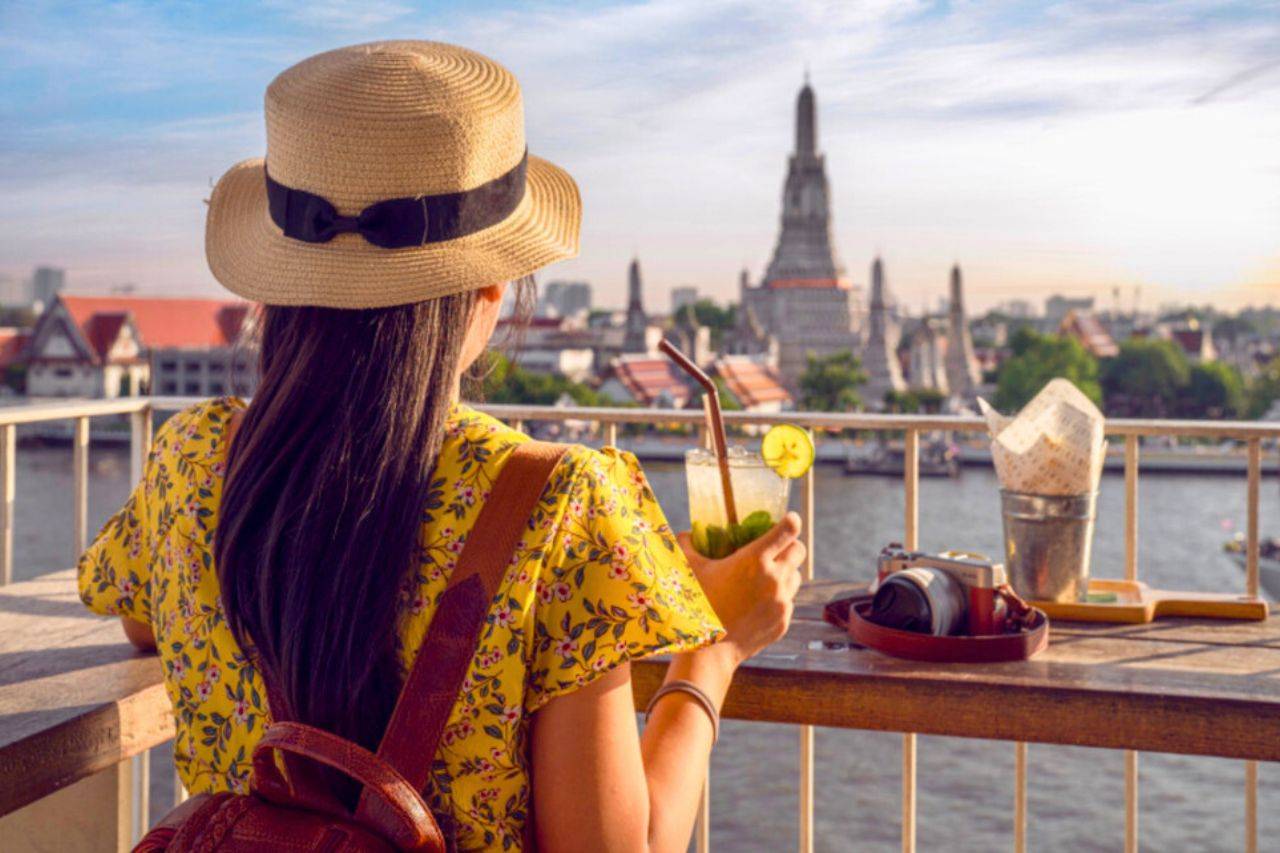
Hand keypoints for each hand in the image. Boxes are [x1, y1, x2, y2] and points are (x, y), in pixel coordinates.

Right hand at [676, 512, 805, 666]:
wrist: (708, 651)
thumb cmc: (696, 605)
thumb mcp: (690, 570)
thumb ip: (688, 545)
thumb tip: (686, 533)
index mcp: (754, 560)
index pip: (788, 530)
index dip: (791, 521)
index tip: (790, 519)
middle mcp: (774, 579)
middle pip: (799, 551)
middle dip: (789, 546)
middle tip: (776, 550)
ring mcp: (782, 602)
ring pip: (796, 577)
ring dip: (786, 573)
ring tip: (765, 578)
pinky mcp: (784, 621)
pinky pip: (788, 601)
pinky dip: (778, 598)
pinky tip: (757, 603)